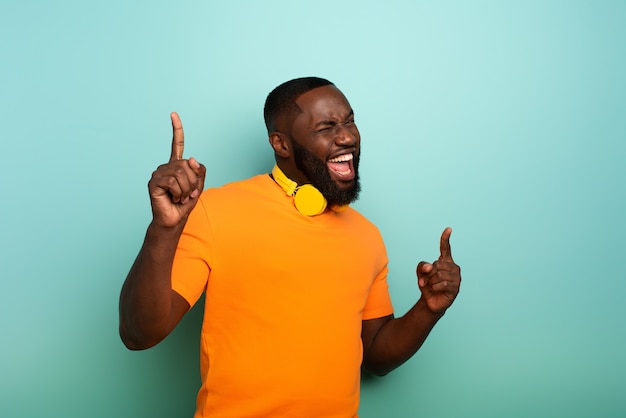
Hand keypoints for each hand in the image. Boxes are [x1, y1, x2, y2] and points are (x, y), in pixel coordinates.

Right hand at [148, 112, 205, 227]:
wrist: (174, 219)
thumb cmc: (184, 203)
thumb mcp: (198, 186)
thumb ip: (199, 171)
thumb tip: (191, 158)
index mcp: (176, 165)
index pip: (177, 144)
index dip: (177, 130)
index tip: (173, 114)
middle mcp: (166, 166)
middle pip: (187, 164)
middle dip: (193, 182)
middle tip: (187, 194)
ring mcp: (158, 173)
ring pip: (181, 173)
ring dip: (186, 189)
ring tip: (180, 197)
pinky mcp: (154, 182)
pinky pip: (173, 181)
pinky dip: (179, 192)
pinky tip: (173, 198)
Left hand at [417, 227, 460, 313]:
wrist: (430, 301)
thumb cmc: (427, 285)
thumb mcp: (420, 273)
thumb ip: (421, 266)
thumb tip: (430, 267)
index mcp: (446, 261)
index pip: (445, 248)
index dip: (445, 239)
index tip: (448, 229)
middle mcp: (453, 267)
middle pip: (436, 264)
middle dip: (429, 274)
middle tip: (429, 280)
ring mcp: (456, 278)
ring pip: (439, 274)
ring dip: (431, 281)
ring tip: (433, 286)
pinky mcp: (456, 288)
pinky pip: (441, 284)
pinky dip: (434, 287)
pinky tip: (436, 290)